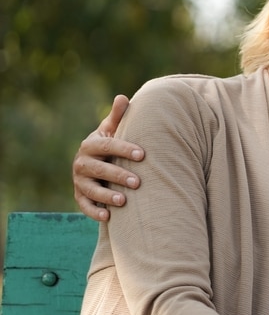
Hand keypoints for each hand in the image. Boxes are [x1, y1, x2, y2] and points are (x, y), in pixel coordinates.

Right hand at [72, 95, 143, 220]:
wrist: (97, 163)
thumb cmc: (110, 145)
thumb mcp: (112, 130)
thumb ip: (118, 116)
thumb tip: (122, 97)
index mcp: (91, 144)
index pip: (107, 145)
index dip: (123, 149)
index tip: (142, 154)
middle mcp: (82, 162)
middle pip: (99, 169)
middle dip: (118, 176)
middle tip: (138, 182)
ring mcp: (79, 181)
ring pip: (90, 190)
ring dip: (106, 196)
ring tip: (124, 201)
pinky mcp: (80, 196)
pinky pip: (84, 206)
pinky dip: (94, 212)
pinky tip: (109, 217)